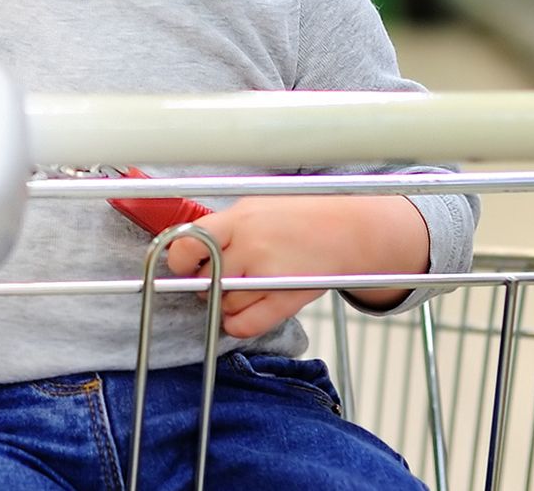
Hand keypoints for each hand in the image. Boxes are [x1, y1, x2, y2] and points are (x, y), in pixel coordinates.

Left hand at [159, 196, 429, 340]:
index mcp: (239, 218)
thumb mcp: (258, 207)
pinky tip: (240, 315)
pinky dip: (235, 325)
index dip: (181, 259)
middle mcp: (250, 246)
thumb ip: (226, 226)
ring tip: (243, 289)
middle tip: (218, 277)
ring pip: (223, 305)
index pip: (187, 244)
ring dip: (225, 304)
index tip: (186, 263)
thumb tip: (189, 248)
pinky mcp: (286, 300)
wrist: (352, 230)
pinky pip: (243, 325)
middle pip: (204, 280)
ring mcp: (268, 275)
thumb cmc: (303, 217)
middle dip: (206, 283)